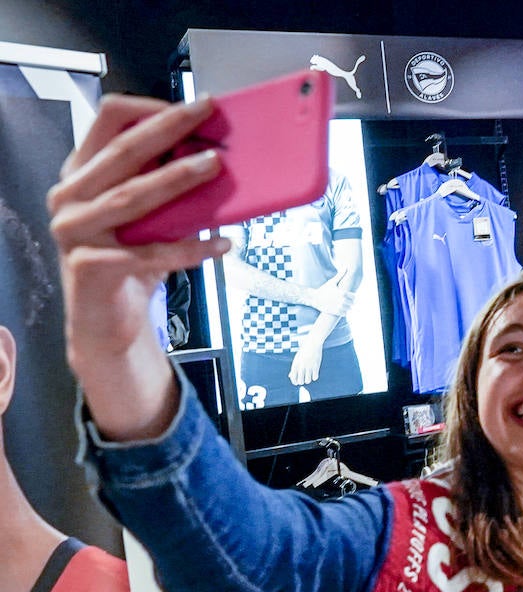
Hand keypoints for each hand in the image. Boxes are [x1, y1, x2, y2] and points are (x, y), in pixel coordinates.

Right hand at [47, 94, 230, 439]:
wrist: (108, 322)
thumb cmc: (129, 263)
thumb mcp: (147, 217)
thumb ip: (163, 187)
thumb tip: (213, 157)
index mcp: (81, 174)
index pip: (106, 121)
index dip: (148, 109)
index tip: (188, 107)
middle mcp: (70, 196)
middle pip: (122, 151)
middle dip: (168, 128)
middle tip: (206, 114)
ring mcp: (76, 231)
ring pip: (133, 196)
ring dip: (178, 178)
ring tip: (215, 167)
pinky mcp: (93, 265)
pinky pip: (150, 253)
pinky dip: (190, 248)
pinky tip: (221, 243)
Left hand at [290, 339, 324, 385]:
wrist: (312, 343)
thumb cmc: (304, 351)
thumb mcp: (297, 359)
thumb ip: (294, 368)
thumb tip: (290, 376)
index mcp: (295, 364)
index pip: (293, 378)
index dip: (294, 382)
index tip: (296, 383)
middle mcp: (301, 366)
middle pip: (300, 381)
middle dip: (301, 382)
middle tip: (303, 380)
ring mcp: (309, 366)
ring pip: (308, 380)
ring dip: (308, 380)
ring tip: (309, 377)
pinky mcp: (316, 366)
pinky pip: (315, 377)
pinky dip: (314, 377)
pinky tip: (314, 374)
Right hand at [308, 272, 355, 315]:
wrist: (314, 298)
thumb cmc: (324, 289)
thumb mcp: (332, 282)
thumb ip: (341, 275)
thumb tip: (346, 266)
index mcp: (342, 293)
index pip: (354, 296)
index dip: (353, 296)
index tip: (351, 296)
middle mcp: (341, 300)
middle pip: (352, 303)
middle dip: (351, 302)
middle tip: (348, 301)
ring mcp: (338, 307)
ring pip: (349, 309)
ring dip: (348, 307)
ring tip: (345, 305)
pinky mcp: (335, 312)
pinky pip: (344, 313)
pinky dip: (344, 312)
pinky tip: (341, 309)